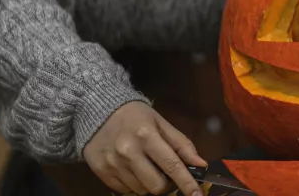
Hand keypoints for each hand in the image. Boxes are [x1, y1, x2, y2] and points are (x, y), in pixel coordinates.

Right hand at [83, 101, 207, 195]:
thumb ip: (182, 144)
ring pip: (141, 190)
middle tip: (164, 172)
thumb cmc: (136, 117)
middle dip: (166, 183)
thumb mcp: (161, 123)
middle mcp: (128, 152)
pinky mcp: (101, 172)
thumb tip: (200, 164)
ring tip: (146, 167)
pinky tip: (132, 169)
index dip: (186, 183)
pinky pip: (124, 190)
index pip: (172, 165)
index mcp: (147, 136)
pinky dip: (133, 184)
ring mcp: (113, 164)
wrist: (98, 111)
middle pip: (156, 186)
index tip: (197, 195)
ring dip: (149, 184)